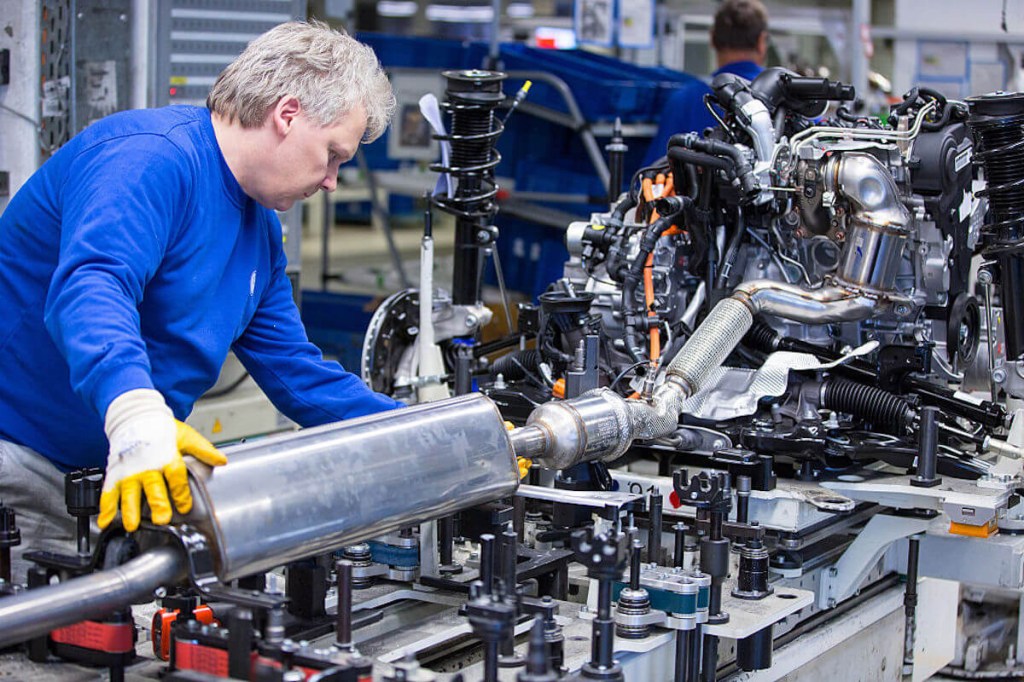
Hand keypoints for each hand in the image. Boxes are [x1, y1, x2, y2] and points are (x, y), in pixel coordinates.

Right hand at [98, 389, 226, 530]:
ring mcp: (129, 471)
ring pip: (129, 493)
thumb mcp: (185, 436)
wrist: (134, 416)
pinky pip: (108, 493)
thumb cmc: (161, 429)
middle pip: (153, 487)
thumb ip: (203, 450)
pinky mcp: (115, 474)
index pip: (176, 477)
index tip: (184, 506)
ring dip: (130, 510)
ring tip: (131, 525)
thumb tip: (222, 461)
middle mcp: (147, 466)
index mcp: (166, 456)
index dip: (182, 492)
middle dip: (157, 504)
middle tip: (161, 519)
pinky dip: (105, 508)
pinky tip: (104, 522)